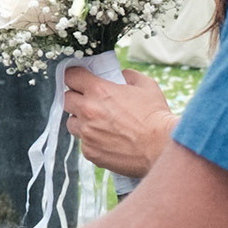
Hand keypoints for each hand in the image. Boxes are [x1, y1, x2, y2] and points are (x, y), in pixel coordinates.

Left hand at [62, 67, 176, 177]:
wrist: (162, 146)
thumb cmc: (156, 115)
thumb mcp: (146, 85)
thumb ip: (128, 76)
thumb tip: (120, 75)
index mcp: (98, 91)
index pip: (71, 76)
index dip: (75, 77)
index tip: (79, 79)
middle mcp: (88, 111)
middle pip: (66, 99)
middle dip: (76, 99)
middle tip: (90, 103)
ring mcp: (87, 133)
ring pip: (72, 122)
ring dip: (81, 121)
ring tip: (100, 124)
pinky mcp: (90, 152)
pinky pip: (83, 142)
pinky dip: (92, 140)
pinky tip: (109, 140)